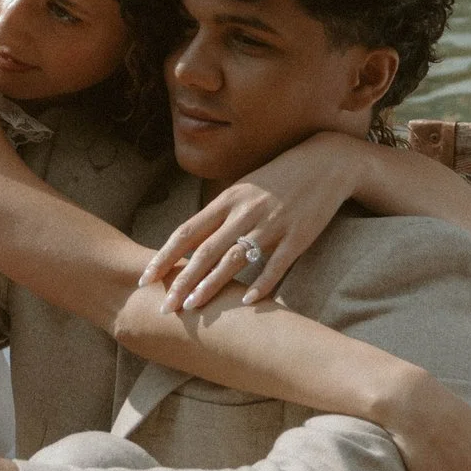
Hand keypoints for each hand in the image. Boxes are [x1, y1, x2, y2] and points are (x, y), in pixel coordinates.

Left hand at [144, 134, 369, 311]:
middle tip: (165, 307)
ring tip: (193, 307)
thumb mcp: (243, 189)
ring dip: (212, 284)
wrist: (325, 162)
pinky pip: (276, 264)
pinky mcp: (298, 236)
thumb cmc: (278, 179)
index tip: (145, 279)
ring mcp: (272, 224)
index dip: (164, 257)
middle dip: (182, 281)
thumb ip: (218, 215)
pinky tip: (246, 301)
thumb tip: (189, 244)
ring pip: (235, 258)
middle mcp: (245, 212)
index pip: (187, 232)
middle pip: (206, 251)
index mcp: (227, 200)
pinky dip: (261, 284)